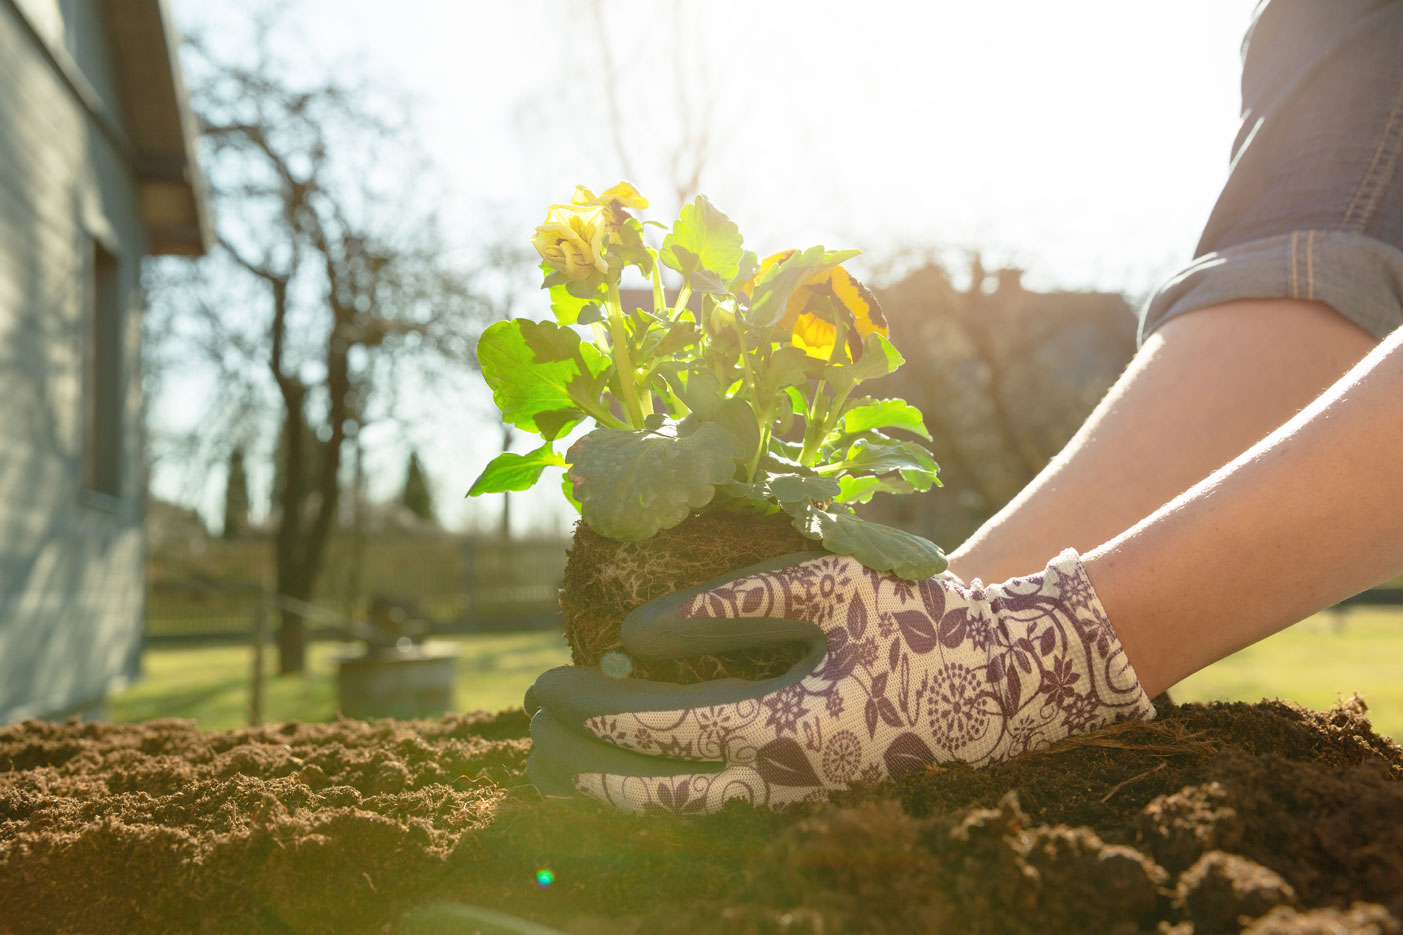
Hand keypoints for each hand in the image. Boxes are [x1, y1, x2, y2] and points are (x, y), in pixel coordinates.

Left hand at [525, 549, 1153, 814]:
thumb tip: (637, 632)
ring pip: (689, 810)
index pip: (672, 729)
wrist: (1003, 675)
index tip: (547, 687)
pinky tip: (629, 757)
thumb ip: (732, 604)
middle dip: (591, 770)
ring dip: (620, 787)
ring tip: (557, 759)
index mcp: (798, 727)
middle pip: (666, 797)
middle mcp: (792, 777)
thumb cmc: (919, 616)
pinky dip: (662, 784)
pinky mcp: (807, 782)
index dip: (602, 712)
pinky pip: (716, 797)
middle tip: (530, 738)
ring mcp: (801, 789)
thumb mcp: (829, 587)